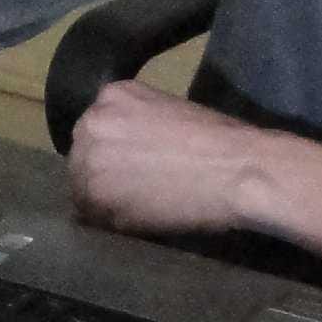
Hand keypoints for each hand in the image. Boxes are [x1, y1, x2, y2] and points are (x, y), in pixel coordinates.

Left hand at [64, 81, 321, 288]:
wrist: (239, 169)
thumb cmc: (222, 141)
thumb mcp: (171, 114)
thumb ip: (138, 127)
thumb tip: (126, 156)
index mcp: (112, 95)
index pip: (96, 131)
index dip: (112, 155)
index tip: (132, 169)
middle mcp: (92, 121)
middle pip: (82, 158)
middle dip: (103, 177)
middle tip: (135, 194)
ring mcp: (90, 159)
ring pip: (82, 189)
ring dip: (104, 203)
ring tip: (139, 212)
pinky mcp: (95, 197)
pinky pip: (90, 217)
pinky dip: (109, 225)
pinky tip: (138, 224)